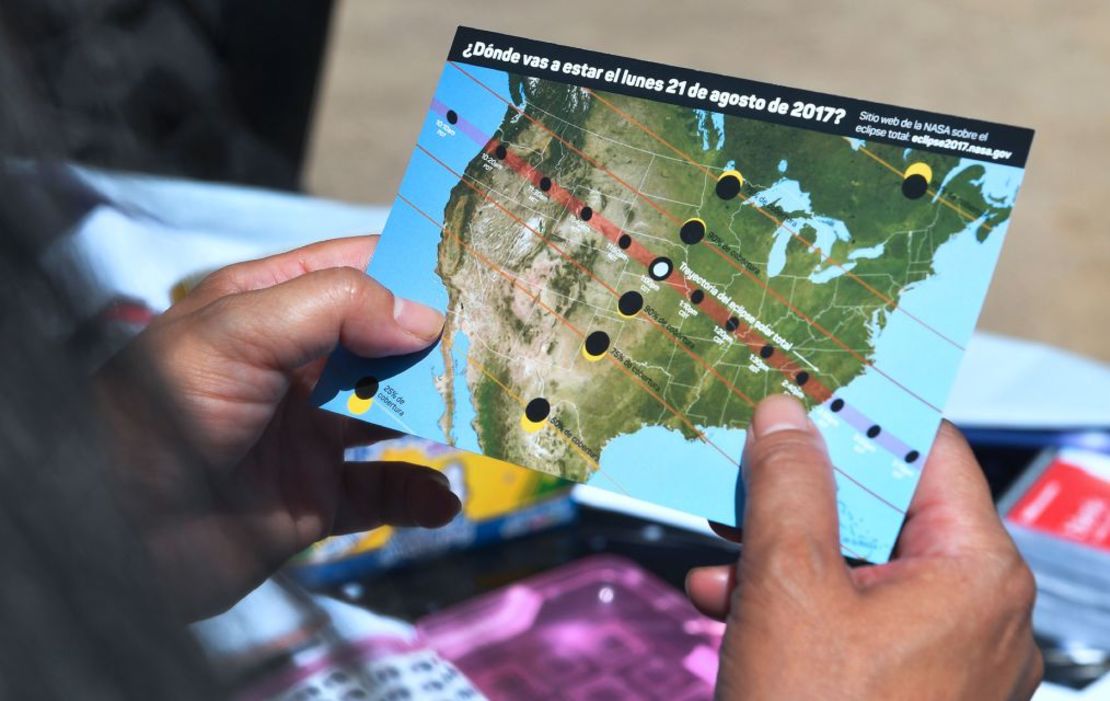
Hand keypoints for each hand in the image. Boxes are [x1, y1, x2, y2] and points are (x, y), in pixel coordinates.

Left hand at [98, 236, 459, 617]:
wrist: (116, 535)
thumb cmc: (158, 415)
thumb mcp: (237, 333)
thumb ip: (333, 308)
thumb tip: (424, 313)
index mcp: (269, 308)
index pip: (357, 271)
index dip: (415, 268)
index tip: (481, 269)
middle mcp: (295, 367)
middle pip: (387, 345)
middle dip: (442, 346)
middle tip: (503, 347)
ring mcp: (308, 434)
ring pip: (395, 416)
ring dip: (440, 418)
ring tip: (489, 417)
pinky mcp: (315, 499)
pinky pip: (383, 492)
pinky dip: (418, 496)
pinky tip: (441, 500)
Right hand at [686, 395, 1041, 699]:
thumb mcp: (787, 586)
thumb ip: (788, 487)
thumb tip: (786, 415)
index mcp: (975, 572)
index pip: (929, 451)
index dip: (862, 416)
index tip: (801, 392)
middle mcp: (975, 609)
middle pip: (886, 510)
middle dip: (799, 496)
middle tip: (743, 471)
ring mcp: (945, 656)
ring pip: (859, 566)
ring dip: (780, 554)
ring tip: (716, 557)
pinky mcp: (907, 689)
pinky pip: (853, 620)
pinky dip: (792, 605)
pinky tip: (726, 606)